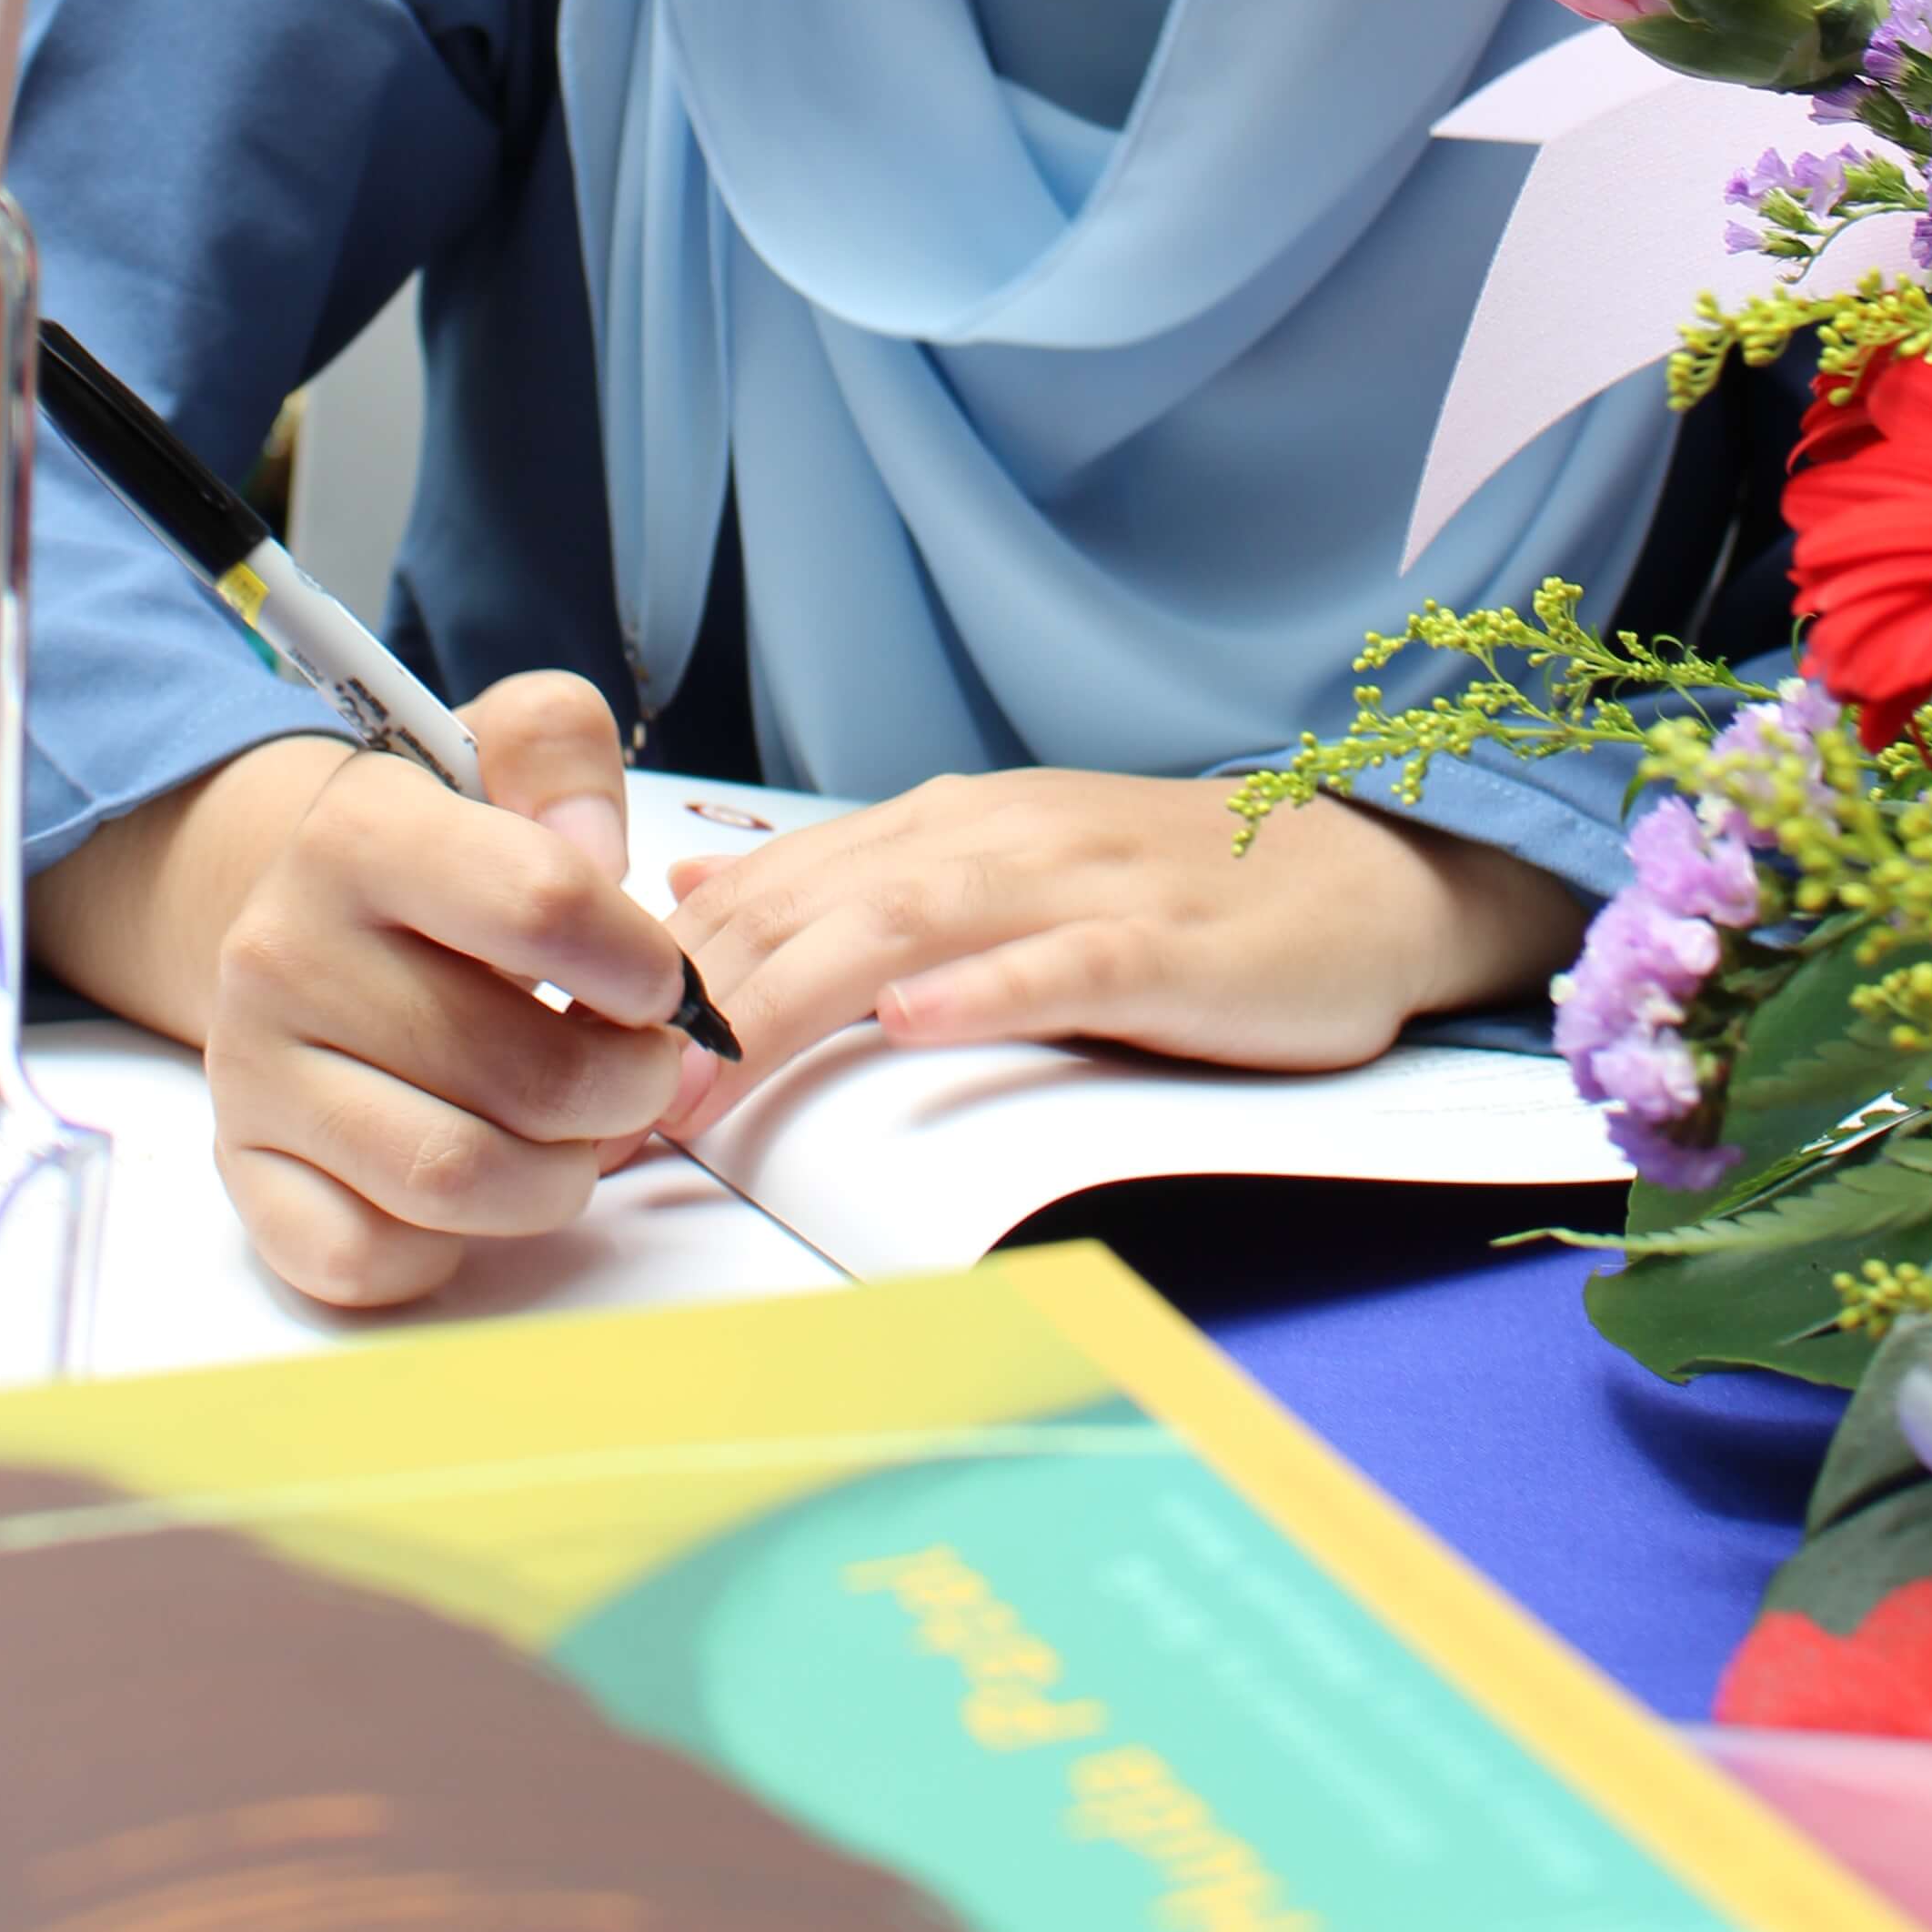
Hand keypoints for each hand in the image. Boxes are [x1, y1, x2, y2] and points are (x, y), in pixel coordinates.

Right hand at [26, 674, 692, 1311]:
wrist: (302, 915)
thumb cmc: (443, 847)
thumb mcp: (503, 749)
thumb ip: (563, 758)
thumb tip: (597, 854)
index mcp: (360, 831)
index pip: (544, 903)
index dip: (643, 964)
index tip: (666, 985)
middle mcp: (284, 951)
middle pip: (522, 1071)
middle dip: (629, 1088)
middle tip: (644, 1071)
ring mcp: (255, 1073)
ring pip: (454, 1179)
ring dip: (559, 1175)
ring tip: (576, 1131)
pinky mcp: (245, 1173)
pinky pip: (369, 1258)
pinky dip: (451, 1245)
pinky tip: (478, 1183)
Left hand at [659, 769, 1586, 1127]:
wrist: (1365, 871)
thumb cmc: (1172, 895)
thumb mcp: (997, 875)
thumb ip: (856, 888)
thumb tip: (693, 904)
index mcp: (940, 828)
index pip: (767, 892)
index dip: (657, 973)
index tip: (566, 1056)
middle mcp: (990, 840)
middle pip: (810, 911)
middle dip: (691, 1006)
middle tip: (596, 1103)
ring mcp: (1077, 887)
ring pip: (907, 929)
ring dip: (793, 1000)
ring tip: (703, 1070)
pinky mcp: (1165, 946)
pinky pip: (1061, 964)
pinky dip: (984, 990)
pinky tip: (915, 1024)